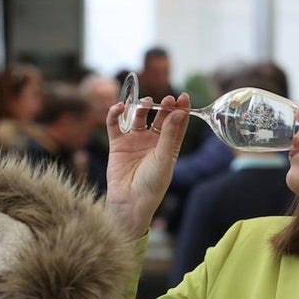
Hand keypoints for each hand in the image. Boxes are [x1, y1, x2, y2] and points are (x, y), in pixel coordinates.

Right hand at [104, 92, 190, 236]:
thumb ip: (169, 134)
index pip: (176, 123)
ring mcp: (134, 141)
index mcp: (168, 146)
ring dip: (141, 107)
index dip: (181, 109)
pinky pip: (115, 125)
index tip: (184, 97)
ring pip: (137, 117)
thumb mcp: (164, 158)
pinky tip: (120, 108)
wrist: (130, 201)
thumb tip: (179, 113)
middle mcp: (152, 141)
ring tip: (145, 103)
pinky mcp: (118, 144)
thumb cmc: (152, 184)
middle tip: (166, 99)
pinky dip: (116, 114)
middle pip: (159, 117)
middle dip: (163, 106)